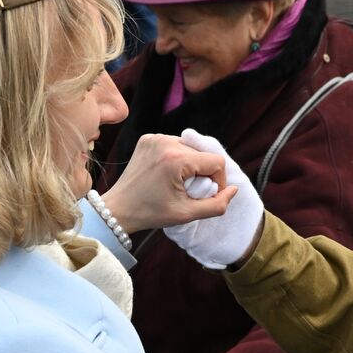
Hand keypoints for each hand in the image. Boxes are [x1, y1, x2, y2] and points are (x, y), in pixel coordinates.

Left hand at [99, 132, 232, 232]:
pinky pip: (175, 144)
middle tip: (190, 190)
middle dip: (203, 172)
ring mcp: (155, 138)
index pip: (216, 161)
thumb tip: (233, 189)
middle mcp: (165, 142)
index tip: (207, 194)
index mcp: (176, 159)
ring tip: (178, 182)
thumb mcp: (187, 214)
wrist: (118, 208)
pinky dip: (177, 157)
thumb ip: (217, 205)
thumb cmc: (152, 213)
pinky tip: (167, 172)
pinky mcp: (148, 138)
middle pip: (203, 153)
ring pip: (191, 147)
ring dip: (191, 164)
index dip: (218, 179)